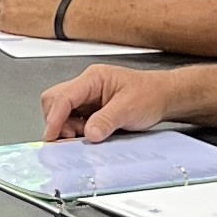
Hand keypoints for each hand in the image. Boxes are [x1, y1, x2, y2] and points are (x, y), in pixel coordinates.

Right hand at [41, 65, 173, 141]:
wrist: (164, 96)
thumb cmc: (150, 94)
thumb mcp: (129, 108)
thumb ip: (106, 121)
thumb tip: (89, 134)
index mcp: (93, 78)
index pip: (64, 97)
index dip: (55, 118)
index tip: (52, 136)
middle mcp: (86, 86)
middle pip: (55, 102)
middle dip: (58, 122)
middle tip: (72, 138)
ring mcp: (87, 98)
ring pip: (62, 112)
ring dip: (68, 128)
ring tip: (88, 136)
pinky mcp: (90, 109)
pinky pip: (73, 119)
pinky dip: (76, 130)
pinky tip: (91, 135)